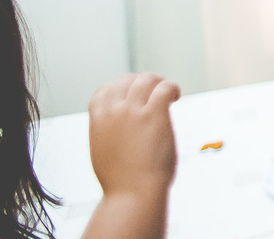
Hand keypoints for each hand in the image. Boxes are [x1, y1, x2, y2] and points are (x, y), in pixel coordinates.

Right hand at [88, 73, 179, 199]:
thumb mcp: (102, 151)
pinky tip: (175, 97)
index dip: (120, 88)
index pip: (104, 90)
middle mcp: (113, 112)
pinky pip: (164, 88)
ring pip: (146, 79)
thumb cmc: (121, 180)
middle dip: (141, 83)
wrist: (132, 194)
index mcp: (97, 120)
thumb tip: (119, 124)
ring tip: (167, 94)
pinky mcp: (154, 114)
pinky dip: (172, 88)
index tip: (133, 93)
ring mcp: (133, 111)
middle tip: (154, 92)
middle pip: (126, 80)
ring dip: (158, 83)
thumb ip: (107, 132)